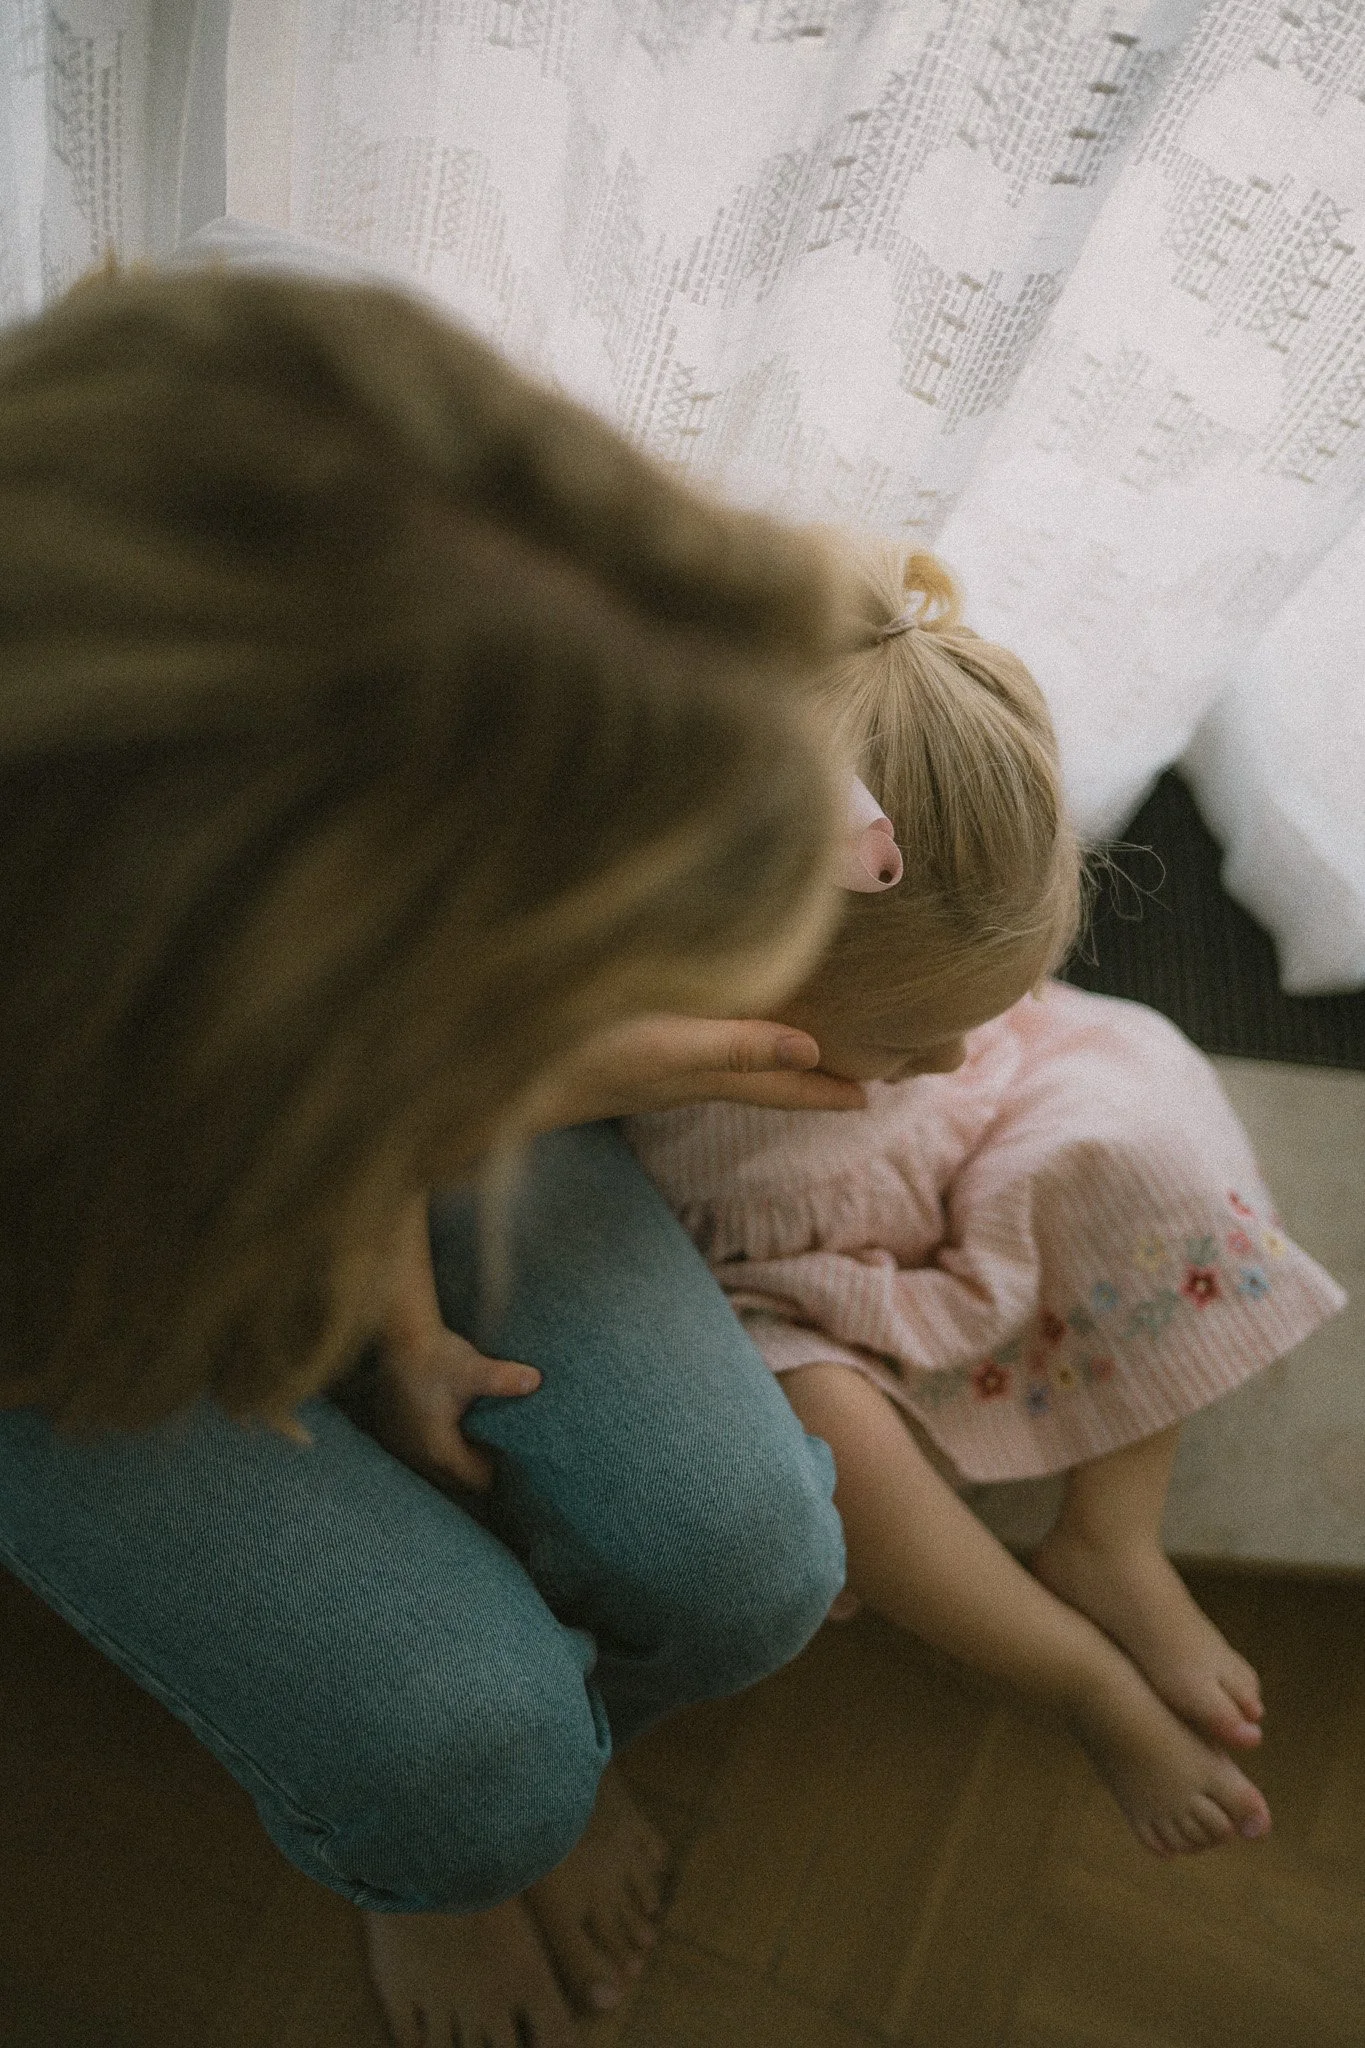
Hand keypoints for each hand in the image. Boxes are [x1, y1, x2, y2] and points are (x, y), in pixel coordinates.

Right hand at [370, 1195, 538, 1491]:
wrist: (396, 1334)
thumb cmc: (435, 1354)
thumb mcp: (473, 1369)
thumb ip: (504, 1380)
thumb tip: (537, 1380)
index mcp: (438, 1450)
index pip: (476, 1481)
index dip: (496, 1471)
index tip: (511, 1453)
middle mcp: (415, 1456)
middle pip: (455, 1479)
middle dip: (475, 1468)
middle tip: (497, 1446)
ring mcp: (399, 1446)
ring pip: (435, 1468)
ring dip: (454, 1458)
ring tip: (475, 1437)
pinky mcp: (391, 1431)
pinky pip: (419, 1453)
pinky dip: (436, 1447)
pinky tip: (449, 1426)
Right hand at [522, 1013, 866, 1128]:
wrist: (495, 1076)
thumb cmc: (580, 1056)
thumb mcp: (665, 1047)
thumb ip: (735, 1045)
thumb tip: (815, 1049)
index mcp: (703, 1074)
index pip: (782, 1086)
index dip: (827, 1089)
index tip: (875, 1093)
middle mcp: (685, 1071)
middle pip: (763, 1073)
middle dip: (808, 1069)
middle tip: (855, 1062)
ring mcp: (652, 1059)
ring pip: (731, 1055)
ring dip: (769, 1048)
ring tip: (804, 1035)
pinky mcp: (624, 1040)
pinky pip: (696, 1035)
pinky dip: (724, 1024)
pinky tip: (716, 1005)